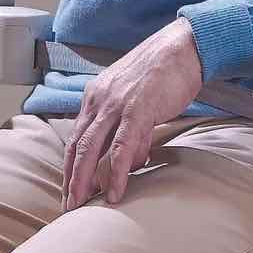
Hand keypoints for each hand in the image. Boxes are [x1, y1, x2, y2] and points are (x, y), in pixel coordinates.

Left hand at [62, 19, 205, 209]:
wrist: (184, 46)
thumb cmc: (164, 73)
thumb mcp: (137, 100)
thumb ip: (130, 130)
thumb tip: (131, 160)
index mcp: (96, 96)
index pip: (75, 137)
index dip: (70, 166)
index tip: (68, 189)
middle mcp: (99, 100)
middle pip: (76, 146)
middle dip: (70, 179)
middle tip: (68, 206)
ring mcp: (116, 105)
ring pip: (91, 149)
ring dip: (83, 181)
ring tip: (82, 206)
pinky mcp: (137, 110)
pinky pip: (120, 148)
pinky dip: (114, 173)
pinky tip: (114, 192)